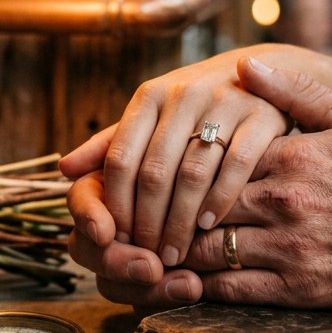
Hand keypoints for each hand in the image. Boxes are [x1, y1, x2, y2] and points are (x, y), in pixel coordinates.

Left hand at [58, 50, 290, 269]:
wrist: (266, 75)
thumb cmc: (196, 108)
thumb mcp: (153, 117)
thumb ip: (111, 143)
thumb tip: (65, 169)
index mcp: (149, 96)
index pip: (120, 158)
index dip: (115, 205)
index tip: (115, 239)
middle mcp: (184, 94)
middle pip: (154, 172)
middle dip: (147, 223)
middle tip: (147, 257)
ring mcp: (225, 103)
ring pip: (192, 175)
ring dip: (181, 222)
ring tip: (175, 254)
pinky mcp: (262, 116)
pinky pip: (236, 167)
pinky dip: (220, 201)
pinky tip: (209, 226)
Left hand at [71, 57, 331, 310]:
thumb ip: (296, 91)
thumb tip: (245, 64)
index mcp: (288, 156)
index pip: (206, 158)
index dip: (167, 168)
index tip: (139, 172)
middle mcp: (282, 202)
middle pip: (194, 206)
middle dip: (155, 213)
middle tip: (121, 217)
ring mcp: (289, 249)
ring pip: (205, 249)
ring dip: (168, 252)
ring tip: (138, 249)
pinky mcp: (299, 289)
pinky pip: (232, 289)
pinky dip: (196, 287)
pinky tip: (175, 282)